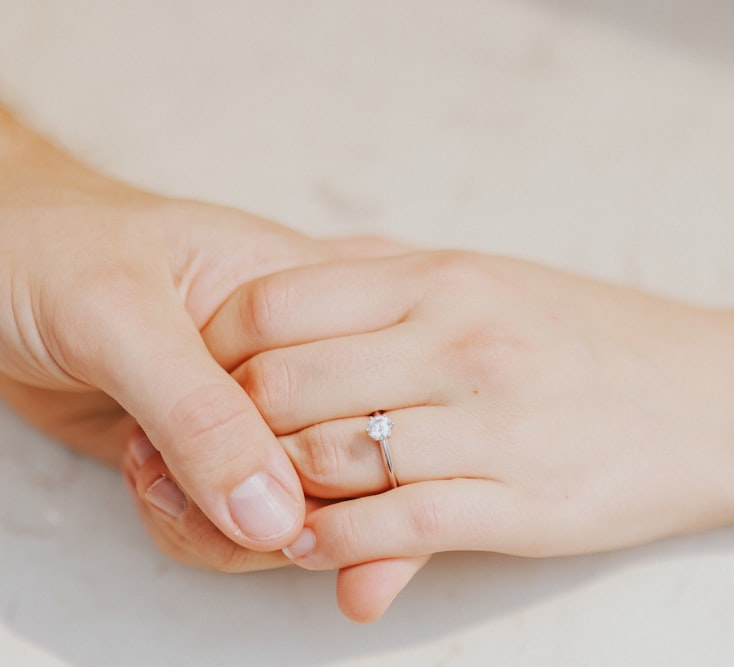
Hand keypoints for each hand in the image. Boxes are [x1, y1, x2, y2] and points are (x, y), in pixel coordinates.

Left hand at [0, 108, 330, 557]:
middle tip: (167, 459)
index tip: (241, 466)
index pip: (374, 401)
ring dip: (214, 522)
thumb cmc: (51, 249)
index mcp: (317, 297)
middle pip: (347, 472)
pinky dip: (190, 527)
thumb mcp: (121, 316)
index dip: (327, 461)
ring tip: (147, 465)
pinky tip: (143, 477)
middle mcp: (305, 363)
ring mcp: (264, 414)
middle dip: (261, 501)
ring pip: (297, 514)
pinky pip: (242, 527)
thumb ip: (200, 414)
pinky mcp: (219, 455)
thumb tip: (278, 518)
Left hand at [201, 249, 733, 614]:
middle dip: (233, 423)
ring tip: (263, 497)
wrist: (726, 401)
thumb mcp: (501, 278)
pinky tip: (312, 544)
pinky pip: (387, 526)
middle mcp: (460, 341)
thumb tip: (302, 277)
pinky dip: (328, 542)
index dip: (219, 347)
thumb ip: (397, 275)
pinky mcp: (519, 503)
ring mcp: (490, 423)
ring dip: (275, 487)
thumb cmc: (604, 340)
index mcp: (446, 279)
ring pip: (326, 458)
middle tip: (227, 446)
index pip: (275, 303)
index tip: (214, 379)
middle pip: (281, 383)